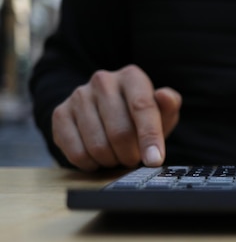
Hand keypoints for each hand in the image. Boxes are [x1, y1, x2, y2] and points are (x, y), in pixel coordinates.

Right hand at [52, 64, 181, 170]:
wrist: (106, 112)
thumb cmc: (139, 115)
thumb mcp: (162, 111)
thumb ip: (169, 106)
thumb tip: (165, 96)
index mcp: (131, 77)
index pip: (142, 107)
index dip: (150, 137)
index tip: (155, 160)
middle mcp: (103, 81)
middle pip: (119, 131)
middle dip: (131, 154)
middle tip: (134, 158)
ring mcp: (79, 96)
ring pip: (98, 145)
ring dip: (112, 160)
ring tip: (118, 156)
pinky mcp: (60, 114)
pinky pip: (76, 152)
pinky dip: (91, 164)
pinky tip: (99, 158)